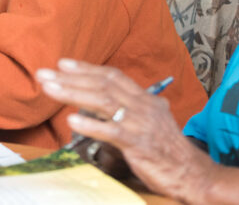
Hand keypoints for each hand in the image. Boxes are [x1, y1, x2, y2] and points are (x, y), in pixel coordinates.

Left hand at [37, 59, 216, 201]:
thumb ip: (128, 113)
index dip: (87, 68)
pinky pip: (112, 131)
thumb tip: (95, 108)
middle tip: (45, 73)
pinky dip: (91, 124)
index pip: (113, 76)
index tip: (63, 63)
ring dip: (73, 93)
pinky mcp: (141, 144)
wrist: (193, 174)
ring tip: (50, 89)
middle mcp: (144, 106)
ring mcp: (142, 123)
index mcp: (146, 99)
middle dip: (71, 77)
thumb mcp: (149, 125)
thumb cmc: (168, 152)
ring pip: (103, 101)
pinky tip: (71, 121)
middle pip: (103, 84)